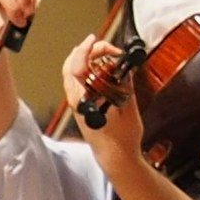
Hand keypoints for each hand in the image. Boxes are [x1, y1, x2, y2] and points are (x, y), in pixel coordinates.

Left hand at [60, 29, 146, 166]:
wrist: (116, 159)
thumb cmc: (123, 139)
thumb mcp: (128, 108)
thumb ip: (125, 85)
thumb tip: (125, 67)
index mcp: (86, 100)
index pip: (78, 68)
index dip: (85, 50)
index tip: (94, 40)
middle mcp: (77, 101)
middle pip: (70, 67)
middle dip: (84, 51)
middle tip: (102, 45)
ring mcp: (77, 104)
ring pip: (72, 74)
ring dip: (84, 60)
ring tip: (103, 55)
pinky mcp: (80, 108)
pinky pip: (77, 82)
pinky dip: (85, 71)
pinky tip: (100, 70)